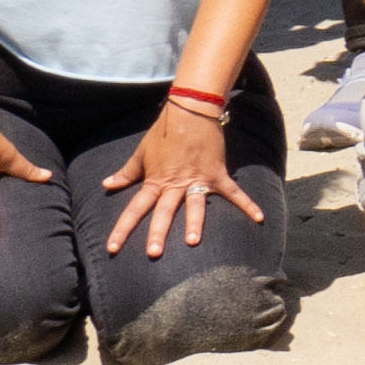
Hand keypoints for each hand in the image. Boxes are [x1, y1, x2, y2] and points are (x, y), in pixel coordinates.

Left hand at [91, 101, 252, 257]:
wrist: (190, 111)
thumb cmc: (163, 133)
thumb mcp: (141, 153)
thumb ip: (126, 172)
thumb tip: (106, 184)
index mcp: (155, 181)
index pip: (135, 208)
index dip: (122, 229)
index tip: (112, 248)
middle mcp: (175, 184)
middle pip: (164, 212)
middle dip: (158, 232)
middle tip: (153, 253)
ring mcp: (197, 179)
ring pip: (194, 205)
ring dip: (194, 222)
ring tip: (192, 241)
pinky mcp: (216, 173)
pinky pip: (233, 192)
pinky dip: (247, 204)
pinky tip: (258, 217)